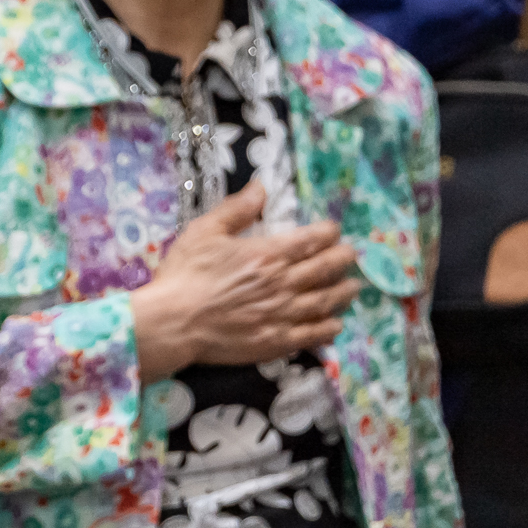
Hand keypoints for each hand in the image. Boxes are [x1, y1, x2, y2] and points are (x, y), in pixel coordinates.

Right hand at [126, 184, 358, 382]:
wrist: (173, 322)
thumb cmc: (185, 274)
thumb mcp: (204, 231)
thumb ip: (236, 209)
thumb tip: (261, 187)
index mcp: (267, 254)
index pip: (311, 240)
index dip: (328, 233)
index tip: (335, 231)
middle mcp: (283, 283)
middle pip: (325, 269)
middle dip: (343, 259)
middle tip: (351, 255)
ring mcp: (283, 314)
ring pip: (326, 301)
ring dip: (344, 293)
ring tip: (353, 287)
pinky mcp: (277, 341)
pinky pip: (313, 334)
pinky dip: (329, 327)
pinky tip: (335, 324)